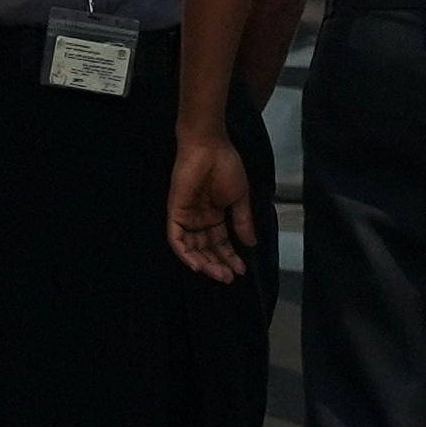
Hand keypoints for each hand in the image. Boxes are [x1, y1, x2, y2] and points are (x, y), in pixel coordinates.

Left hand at [168, 133, 253, 282]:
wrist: (210, 148)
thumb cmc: (226, 167)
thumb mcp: (240, 197)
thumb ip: (242, 221)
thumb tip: (250, 243)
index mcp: (215, 215)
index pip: (221, 242)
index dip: (230, 256)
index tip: (242, 270)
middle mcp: (199, 220)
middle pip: (206, 249)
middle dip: (218, 264)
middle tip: (230, 277)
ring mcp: (186, 217)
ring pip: (192, 248)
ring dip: (204, 263)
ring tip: (220, 275)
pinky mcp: (175, 213)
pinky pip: (176, 239)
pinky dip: (184, 253)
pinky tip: (197, 266)